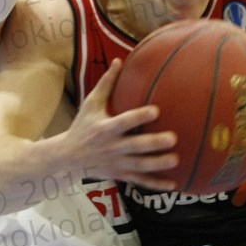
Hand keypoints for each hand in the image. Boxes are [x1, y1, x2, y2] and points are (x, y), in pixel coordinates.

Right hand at [60, 58, 177, 188]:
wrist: (68, 158)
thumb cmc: (83, 126)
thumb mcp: (90, 104)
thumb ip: (106, 83)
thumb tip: (119, 60)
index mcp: (105, 128)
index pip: (123, 122)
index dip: (139, 117)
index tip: (156, 110)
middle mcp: (112, 147)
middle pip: (135, 146)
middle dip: (153, 144)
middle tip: (173, 138)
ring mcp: (117, 163)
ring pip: (140, 166)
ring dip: (158, 164)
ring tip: (176, 160)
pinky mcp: (121, 175)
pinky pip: (140, 181)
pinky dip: (156, 184)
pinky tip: (173, 184)